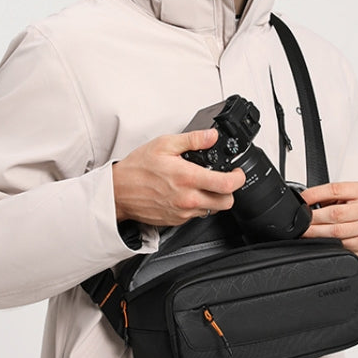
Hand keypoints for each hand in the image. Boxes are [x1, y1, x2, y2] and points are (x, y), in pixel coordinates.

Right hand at [112, 129, 245, 226]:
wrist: (118, 192)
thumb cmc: (137, 169)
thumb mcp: (164, 144)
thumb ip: (192, 139)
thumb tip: (211, 136)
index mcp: (187, 178)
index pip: (227, 185)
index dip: (238, 178)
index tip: (237, 172)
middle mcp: (188, 199)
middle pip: (226, 202)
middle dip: (229, 190)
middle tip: (222, 180)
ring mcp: (183, 212)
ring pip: (213, 210)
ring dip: (213, 199)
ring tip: (202, 186)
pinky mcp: (176, 221)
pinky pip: (197, 216)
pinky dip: (198, 206)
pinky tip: (187, 194)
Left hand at [300, 182, 357, 262]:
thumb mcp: (349, 196)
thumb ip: (330, 195)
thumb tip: (305, 200)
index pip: (335, 190)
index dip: (315, 194)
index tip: (302, 200)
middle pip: (334, 213)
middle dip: (313, 217)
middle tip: (300, 220)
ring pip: (336, 231)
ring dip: (316, 232)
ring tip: (304, 231)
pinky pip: (341, 244)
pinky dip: (326, 243)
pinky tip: (318, 240)